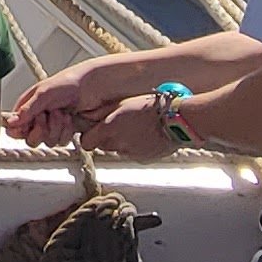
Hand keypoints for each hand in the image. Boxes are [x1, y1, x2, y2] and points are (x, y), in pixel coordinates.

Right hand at [7, 60, 130, 146]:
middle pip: (30, 139)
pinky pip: (61, 142)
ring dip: (56, 129)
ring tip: (63, 113)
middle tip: (48, 116)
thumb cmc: (70, 82)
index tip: (30, 124)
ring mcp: (52, 126)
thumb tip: (10, 123)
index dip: (21, 130)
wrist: (96, 87)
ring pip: (47, 142)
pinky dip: (67, 132)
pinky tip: (71, 119)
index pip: (14, 127)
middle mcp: (38, 117)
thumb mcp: (44, 93)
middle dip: (41, 130)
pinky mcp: (65, 132)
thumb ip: (27, 109)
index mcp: (28, 105)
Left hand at [74, 94, 191, 160]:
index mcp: (109, 128)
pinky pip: (133, 154)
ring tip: (135, 129)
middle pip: (102, 146)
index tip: (93, 131)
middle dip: (106, 138)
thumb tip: (87, 116)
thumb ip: (103, 112)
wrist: (176, 120)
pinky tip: (145, 136)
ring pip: (118, 150)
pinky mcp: (143, 159)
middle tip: (117, 126)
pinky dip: (136, 147)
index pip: (86, 142)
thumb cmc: (151, 106)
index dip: (89, 137)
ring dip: (121, 142)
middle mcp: (117, 144)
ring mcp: (130, 153)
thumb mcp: (122, 103)